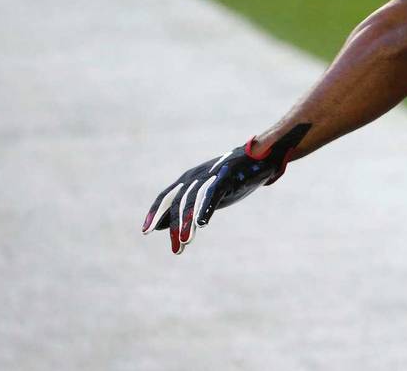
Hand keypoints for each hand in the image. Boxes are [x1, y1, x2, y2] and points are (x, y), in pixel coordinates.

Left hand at [141, 124, 309, 253]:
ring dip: (188, 221)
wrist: (261, 157)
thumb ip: (185, 207)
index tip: (146, 231)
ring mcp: (211, 174)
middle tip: (176, 248)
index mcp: (189, 179)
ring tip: (185, 241)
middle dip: (175, 225)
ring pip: (194, 199)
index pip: (166, 197)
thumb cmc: (232, 178)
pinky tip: (201, 224)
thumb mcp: (206, 195)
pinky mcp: (227, 176)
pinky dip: (206, 208)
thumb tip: (160, 225)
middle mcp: (196, 175)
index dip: (155, 213)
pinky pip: (213, 194)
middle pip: (178, 201)